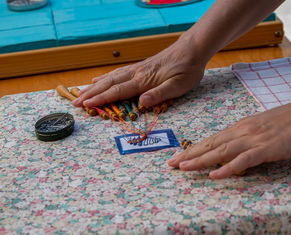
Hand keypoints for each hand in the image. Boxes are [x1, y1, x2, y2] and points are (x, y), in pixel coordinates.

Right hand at [72, 40, 205, 107]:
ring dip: (95, 86)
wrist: (192, 50)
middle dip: (91, 94)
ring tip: (81, 93)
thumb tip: (141, 102)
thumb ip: (159, 94)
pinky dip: (106, 77)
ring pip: (111, 78)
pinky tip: (99, 80)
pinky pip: (118, 73)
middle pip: (109, 84)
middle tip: (75, 102)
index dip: (101, 99)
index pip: (118, 91)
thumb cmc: (187, 69)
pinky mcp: (141, 66)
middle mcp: (137, 73)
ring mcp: (138, 69)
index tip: (86, 105)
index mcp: (144, 80)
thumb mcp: (178, 86)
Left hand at [168, 97, 290, 178]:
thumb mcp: (266, 127)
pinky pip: (242, 160)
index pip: (213, 138)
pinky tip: (214, 175)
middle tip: (171, 164)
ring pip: (221, 151)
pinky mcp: (266, 148)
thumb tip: (240, 148)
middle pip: (211, 144)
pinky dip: (227, 168)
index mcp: (243, 126)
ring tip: (183, 167)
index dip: (195, 148)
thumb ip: (252, 137)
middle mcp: (243, 131)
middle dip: (189, 154)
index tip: (180, 155)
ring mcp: (253, 139)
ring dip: (200, 160)